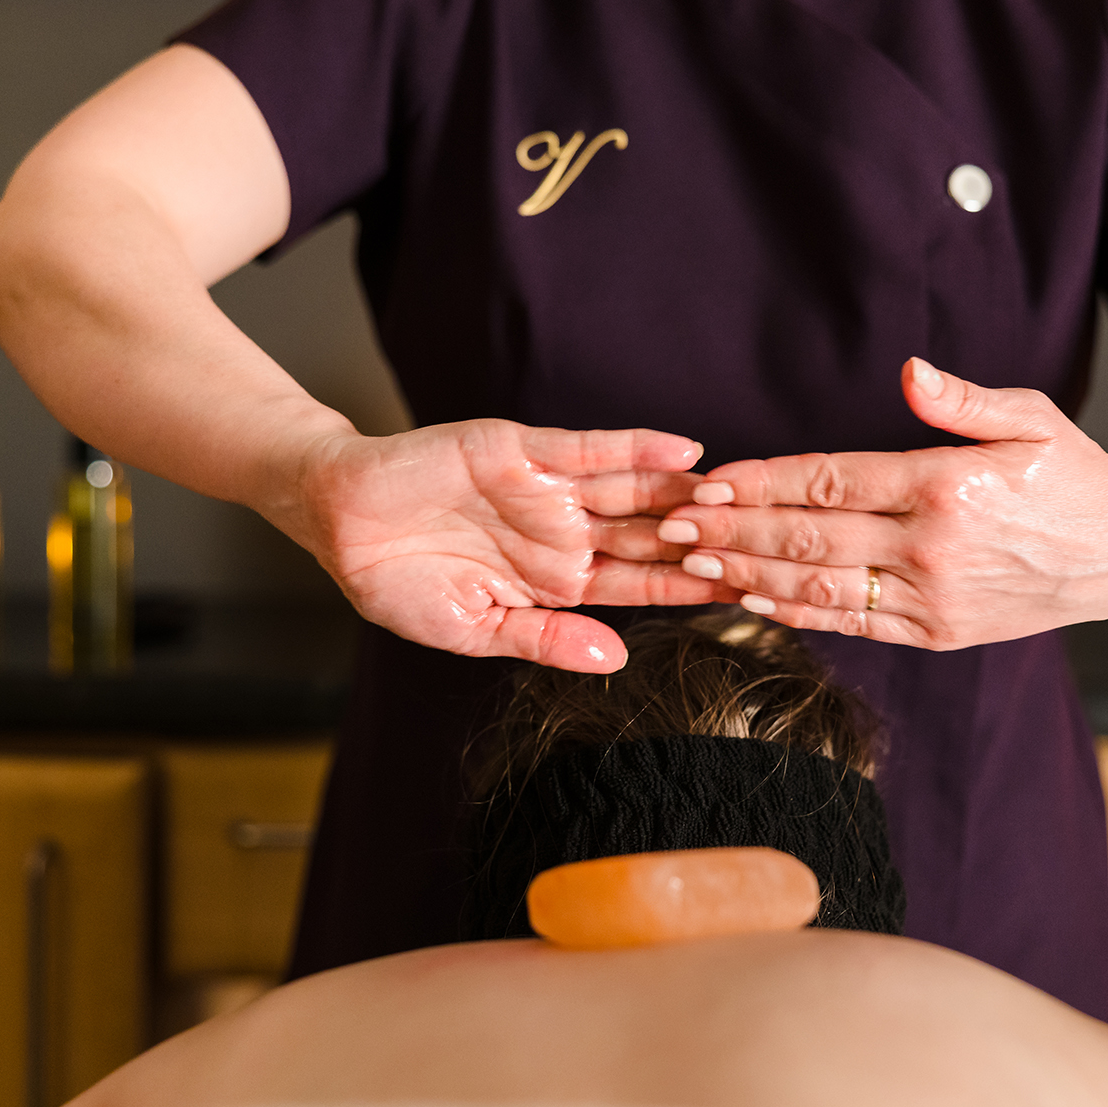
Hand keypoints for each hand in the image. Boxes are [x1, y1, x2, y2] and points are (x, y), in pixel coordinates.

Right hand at [284, 419, 741, 671]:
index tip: (750, 595)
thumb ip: (544, 640)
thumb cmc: (397, 582)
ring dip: (685, 495)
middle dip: (706, 539)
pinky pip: (587, 447)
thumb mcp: (472, 629)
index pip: (640, 583)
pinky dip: (633, 447)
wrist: (338, 522)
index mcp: (559, 580)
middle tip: (769, 544)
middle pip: (652, 534)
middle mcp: (565, 531)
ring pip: (632, 490)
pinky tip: (681, 452)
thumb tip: (615, 659)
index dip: (692, 588)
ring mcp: (548, 490)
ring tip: (744, 497)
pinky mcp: (522, 451)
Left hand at [652, 359, 1107, 648]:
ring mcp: (935, 600)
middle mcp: (934, 548)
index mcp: (949, 485)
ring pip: (820, 589)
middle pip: (810, 538)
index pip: (832, 480)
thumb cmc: (1077, 476)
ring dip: (749, 575)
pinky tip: (753, 598)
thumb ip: (962, 399)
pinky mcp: (939, 634)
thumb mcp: (1032, 417)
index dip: (762, 480)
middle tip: (672, 525)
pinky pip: (853, 625)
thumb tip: (909, 373)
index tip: (710, 479)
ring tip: (693, 563)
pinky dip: (797, 613)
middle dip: (733, 531)